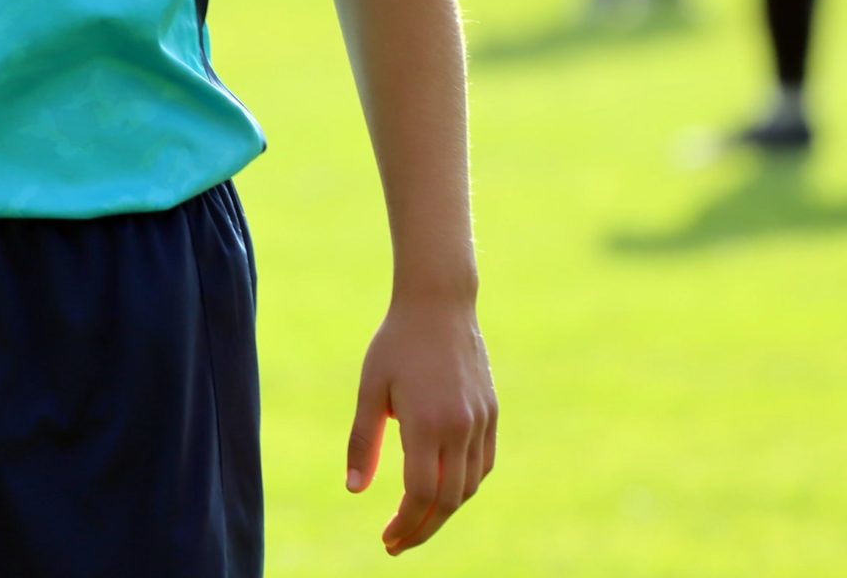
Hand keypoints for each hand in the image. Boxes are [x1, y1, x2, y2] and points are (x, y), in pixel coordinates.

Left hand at [346, 298, 497, 556]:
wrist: (440, 303)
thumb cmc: (397, 343)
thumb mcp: (370, 389)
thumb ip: (363, 441)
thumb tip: (354, 490)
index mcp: (427, 423)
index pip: (420, 494)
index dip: (405, 524)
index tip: (387, 541)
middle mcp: (460, 428)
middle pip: (448, 500)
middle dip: (423, 528)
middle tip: (397, 543)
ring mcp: (481, 421)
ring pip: (470, 486)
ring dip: (445, 511)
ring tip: (417, 521)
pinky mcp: (492, 413)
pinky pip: (484, 464)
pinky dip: (466, 486)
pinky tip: (445, 491)